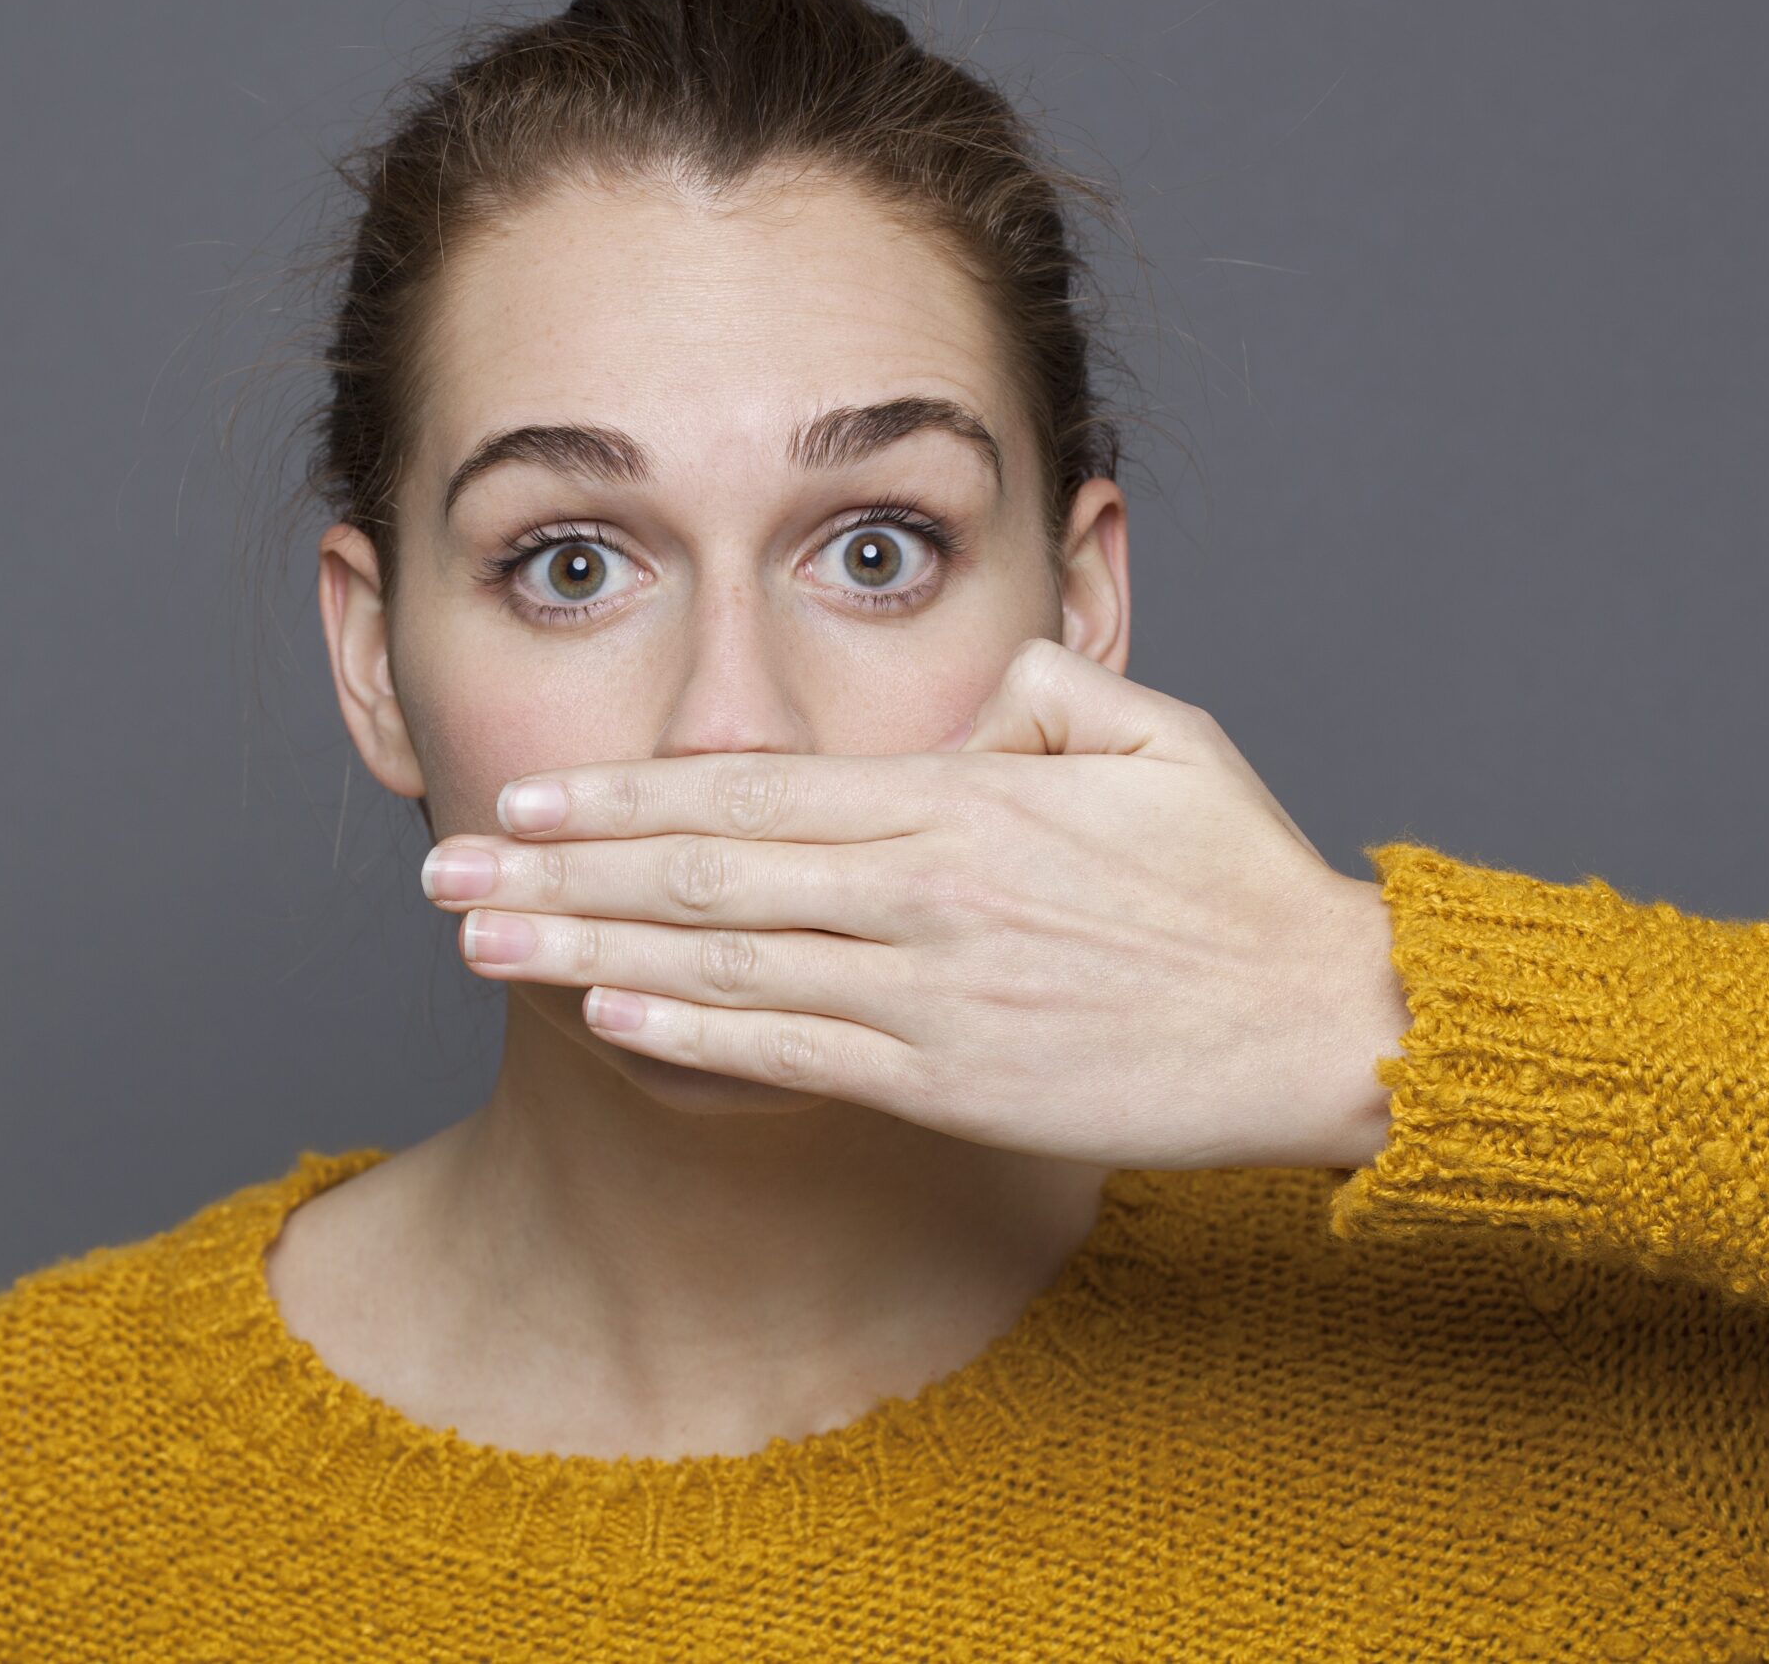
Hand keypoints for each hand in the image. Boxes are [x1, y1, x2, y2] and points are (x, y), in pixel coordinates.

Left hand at [418, 638, 1406, 1171]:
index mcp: (956, 797)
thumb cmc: (1241, 882)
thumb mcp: (1160, 736)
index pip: (751, 790)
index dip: (625, 795)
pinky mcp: (948, 1078)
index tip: (529, 799)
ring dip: (588, 949)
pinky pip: (794, 1052)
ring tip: (481, 945)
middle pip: (703, 871)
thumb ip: (1048, 693)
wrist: (1324, 1022)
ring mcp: (927, 987)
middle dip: (560, 871)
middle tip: (444, 872)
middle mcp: (919, 885)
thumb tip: (975, 689)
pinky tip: (605, 1016)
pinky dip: (693, 1032)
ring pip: (723, 961)